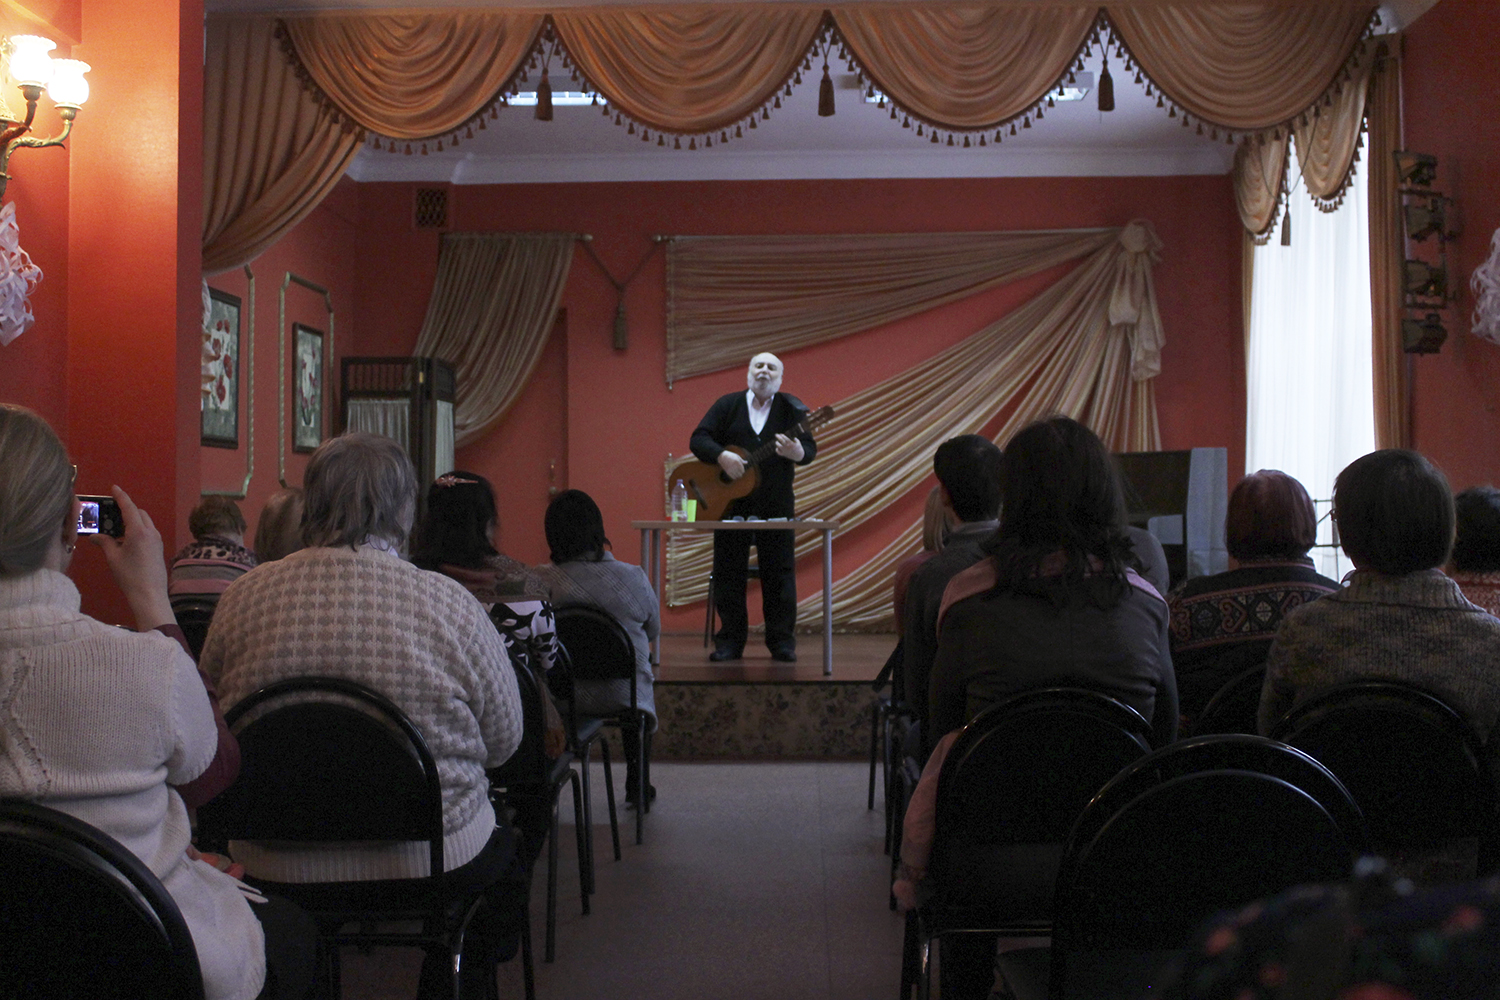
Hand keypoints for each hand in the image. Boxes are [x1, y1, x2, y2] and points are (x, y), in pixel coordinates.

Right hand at [90, 485, 174, 631]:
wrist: (150, 594)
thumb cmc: (129, 576)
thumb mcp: (113, 558)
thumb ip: (104, 543)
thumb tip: (95, 536)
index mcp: (139, 531)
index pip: (129, 508)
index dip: (121, 496)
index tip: (114, 487)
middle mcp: (151, 532)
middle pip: (139, 513)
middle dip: (126, 510)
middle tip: (110, 514)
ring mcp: (157, 540)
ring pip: (145, 522)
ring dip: (132, 521)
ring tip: (116, 529)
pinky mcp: (159, 548)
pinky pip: (148, 532)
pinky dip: (137, 529)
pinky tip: (126, 540)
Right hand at [717, 451, 747, 480]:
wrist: (722, 456)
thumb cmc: (730, 455)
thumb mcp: (737, 456)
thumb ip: (742, 460)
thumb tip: (747, 462)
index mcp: (737, 462)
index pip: (742, 470)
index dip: (743, 471)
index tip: (742, 471)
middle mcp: (734, 466)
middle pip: (740, 473)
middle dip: (741, 474)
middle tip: (740, 473)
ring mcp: (731, 469)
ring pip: (736, 476)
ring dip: (738, 476)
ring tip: (738, 475)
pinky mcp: (727, 471)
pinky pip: (732, 477)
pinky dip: (734, 477)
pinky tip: (735, 477)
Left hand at [774, 434, 804, 461]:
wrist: (798, 456)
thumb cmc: (799, 449)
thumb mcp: (798, 443)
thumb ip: (796, 440)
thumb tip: (794, 438)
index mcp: (791, 443)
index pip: (785, 438)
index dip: (782, 435)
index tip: (781, 434)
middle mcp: (787, 447)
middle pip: (781, 440)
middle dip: (778, 437)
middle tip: (776, 435)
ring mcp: (785, 451)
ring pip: (778, 446)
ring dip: (777, 443)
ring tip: (776, 442)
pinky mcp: (784, 454)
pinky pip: (778, 452)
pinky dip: (777, 449)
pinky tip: (777, 448)